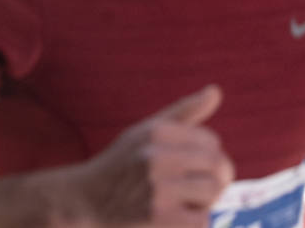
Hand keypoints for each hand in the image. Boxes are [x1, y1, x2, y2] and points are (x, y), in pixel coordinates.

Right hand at [65, 86, 232, 226]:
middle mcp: (155, 155)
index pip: (211, 141)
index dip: (205, 157)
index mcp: (155, 131)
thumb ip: (183, 112)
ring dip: (203, 201)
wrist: (86, 200)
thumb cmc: (123, 164)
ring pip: (212, 192)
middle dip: (214, 179)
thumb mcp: (145, 131)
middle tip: (194, 189)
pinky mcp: (158, 217)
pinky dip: (192, 222)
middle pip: (218, 165)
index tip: (186, 167)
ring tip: (180, 202)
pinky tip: (171, 218)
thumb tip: (215, 91)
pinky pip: (202, 220)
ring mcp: (156, 187)